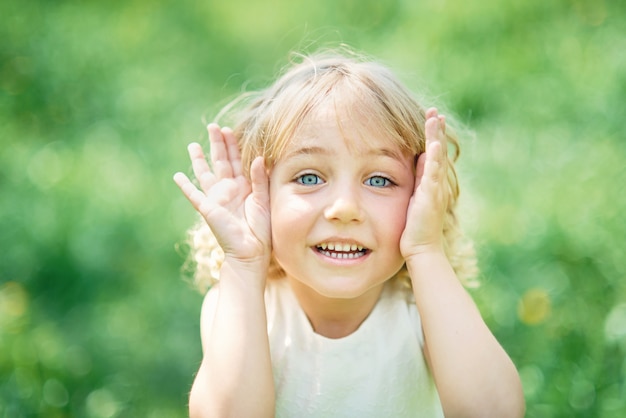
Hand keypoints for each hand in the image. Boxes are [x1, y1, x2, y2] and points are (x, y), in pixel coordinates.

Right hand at [173, 124, 270, 268]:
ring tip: (192, 145)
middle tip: (212, 126)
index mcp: (244, 186)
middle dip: (217, 144)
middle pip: (221, 161)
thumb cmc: (262, 228)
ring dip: (199, 160)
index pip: (237, 160)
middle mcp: (229, 189)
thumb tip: (258, 157)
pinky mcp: (208, 209)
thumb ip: (260, 178)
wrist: (252, 250)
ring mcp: (217, 198)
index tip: (228, 129)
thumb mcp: (264, 199)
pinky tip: (177, 176)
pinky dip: (186, 186)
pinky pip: (194, 195)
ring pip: (205, 174)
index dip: (232, 145)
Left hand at [400, 108, 448, 257]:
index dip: (432, 136)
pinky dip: (433, 160)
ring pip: (437, 159)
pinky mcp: (430, 198)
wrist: (421, 250)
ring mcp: (435, 190)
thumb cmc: (415, 229)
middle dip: (436, 131)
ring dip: (436, 138)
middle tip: (435, 111)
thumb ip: (419, 180)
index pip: (432, 155)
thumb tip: (418, 159)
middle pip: (438, 151)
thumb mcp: (415, 199)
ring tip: (435, 119)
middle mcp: (437, 184)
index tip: (431, 118)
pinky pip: (432, 176)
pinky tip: (432, 146)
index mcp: (431, 184)